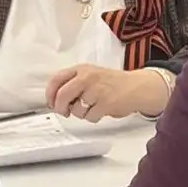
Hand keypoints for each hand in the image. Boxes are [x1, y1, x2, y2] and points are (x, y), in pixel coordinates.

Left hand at [46, 64, 168, 119]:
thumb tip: (55, 99)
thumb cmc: (112, 83)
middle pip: (62, 95)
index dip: (50, 94)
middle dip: (60, 108)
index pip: (56, 79)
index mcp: (82, 69)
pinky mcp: (106, 103)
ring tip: (92, 108)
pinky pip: (90, 117)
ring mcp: (97, 90)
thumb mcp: (91, 75)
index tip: (51, 103)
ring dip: (81, 114)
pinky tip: (101, 111)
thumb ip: (73, 82)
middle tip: (64, 112)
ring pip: (76, 109)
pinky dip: (93, 117)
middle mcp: (88, 77)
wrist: (137, 87)